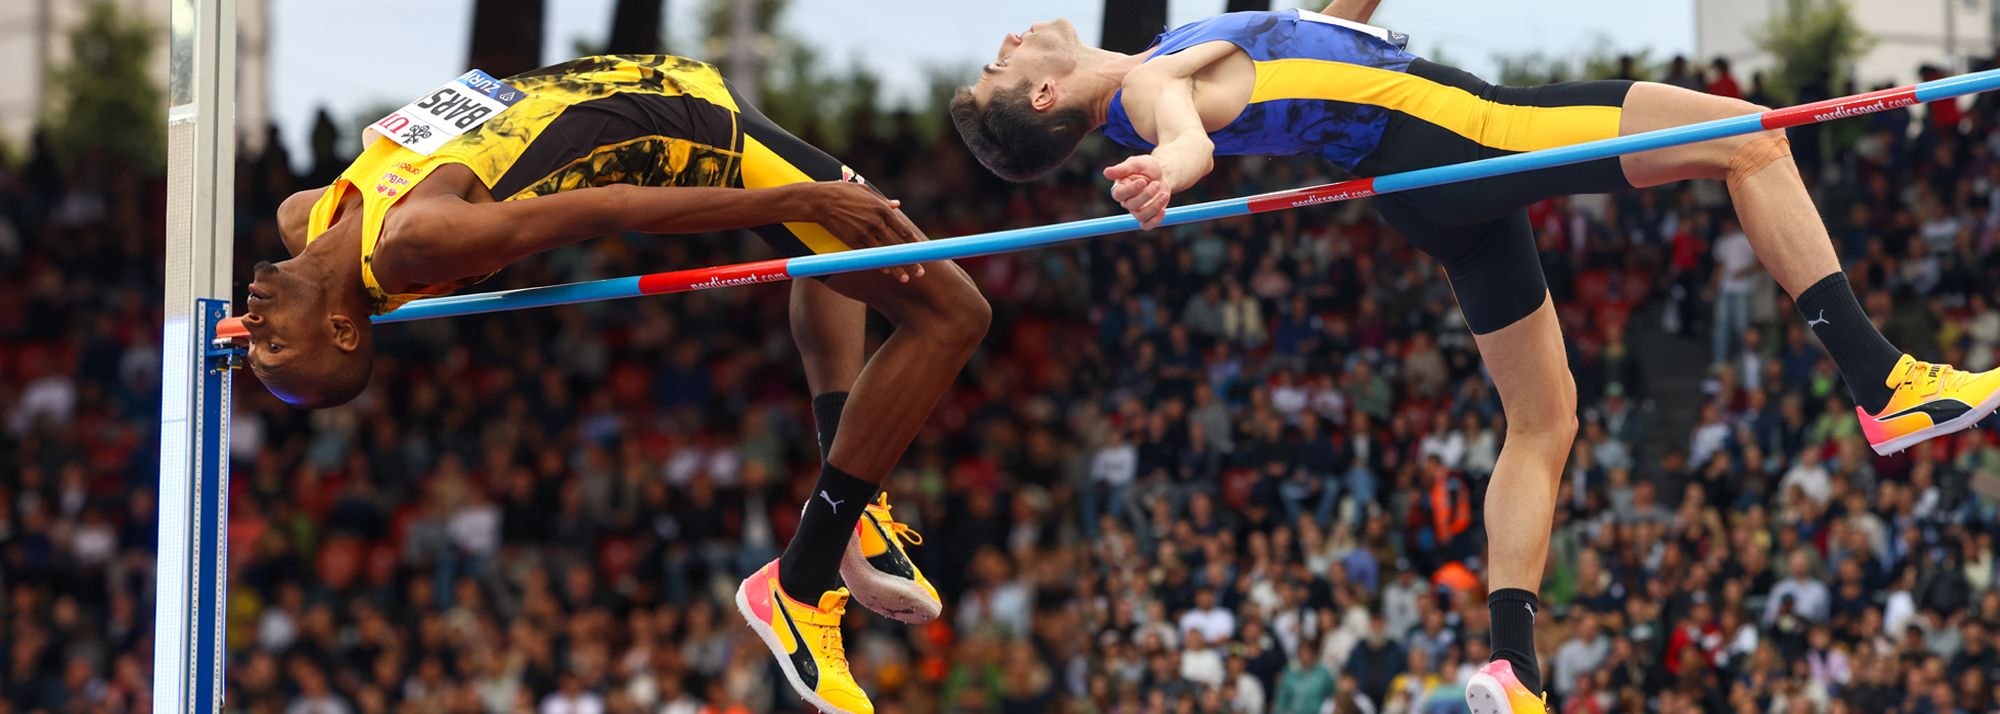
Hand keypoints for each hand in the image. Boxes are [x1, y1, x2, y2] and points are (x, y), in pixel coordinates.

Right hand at [797, 181, 926, 281]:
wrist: (820, 200)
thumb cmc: (841, 192)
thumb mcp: (865, 191)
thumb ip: (883, 200)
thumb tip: (897, 204)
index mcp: (882, 209)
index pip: (904, 230)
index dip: (914, 243)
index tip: (923, 253)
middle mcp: (877, 222)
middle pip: (898, 246)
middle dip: (910, 261)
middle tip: (921, 272)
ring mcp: (865, 232)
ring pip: (885, 254)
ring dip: (897, 268)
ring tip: (907, 278)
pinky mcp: (852, 241)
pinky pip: (868, 256)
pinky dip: (878, 264)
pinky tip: (887, 272)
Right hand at [1105, 155, 1171, 229]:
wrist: (1163, 174)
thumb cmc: (1147, 167)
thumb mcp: (1136, 163)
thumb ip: (1122, 168)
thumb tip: (1106, 172)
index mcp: (1120, 188)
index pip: (1119, 194)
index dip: (1131, 190)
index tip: (1143, 181)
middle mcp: (1126, 201)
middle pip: (1131, 205)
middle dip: (1146, 195)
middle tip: (1157, 184)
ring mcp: (1136, 210)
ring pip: (1141, 216)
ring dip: (1155, 206)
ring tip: (1165, 194)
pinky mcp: (1147, 217)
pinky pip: (1146, 225)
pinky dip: (1155, 221)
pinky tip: (1163, 210)